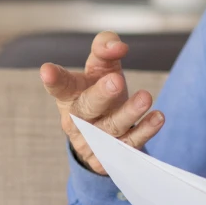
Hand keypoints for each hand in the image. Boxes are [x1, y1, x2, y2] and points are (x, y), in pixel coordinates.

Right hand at [40, 31, 163, 175]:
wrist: (104, 134)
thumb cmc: (101, 92)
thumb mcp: (102, 68)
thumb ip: (106, 50)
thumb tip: (118, 46)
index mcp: (70, 94)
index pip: (60, 85)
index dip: (54, 79)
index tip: (47, 70)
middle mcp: (77, 118)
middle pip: (87, 107)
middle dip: (101, 95)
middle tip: (116, 81)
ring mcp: (92, 141)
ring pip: (111, 128)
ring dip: (129, 113)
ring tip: (146, 97)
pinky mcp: (108, 158)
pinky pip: (128, 145)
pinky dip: (144, 132)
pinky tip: (158, 118)